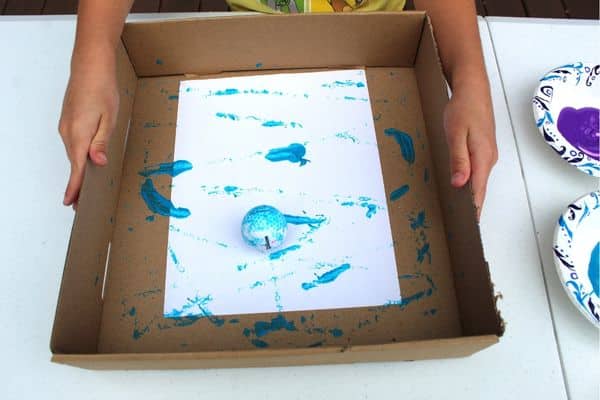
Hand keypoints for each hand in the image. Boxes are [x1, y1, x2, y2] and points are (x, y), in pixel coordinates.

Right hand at [58, 47, 118, 206]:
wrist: (90, 67)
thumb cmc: (102, 90)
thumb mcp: (108, 118)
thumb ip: (101, 142)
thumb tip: (98, 162)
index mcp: (78, 134)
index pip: (77, 167)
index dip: (75, 187)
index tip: (71, 202)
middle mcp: (68, 132)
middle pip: (74, 163)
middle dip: (77, 184)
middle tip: (82, 204)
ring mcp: (66, 127)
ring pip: (74, 154)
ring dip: (79, 170)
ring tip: (86, 189)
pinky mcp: (68, 122)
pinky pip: (73, 144)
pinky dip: (78, 156)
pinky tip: (86, 162)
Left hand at [444, 81, 497, 218]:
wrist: (472, 89)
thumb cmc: (463, 109)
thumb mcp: (456, 135)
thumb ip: (459, 160)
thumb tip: (460, 184)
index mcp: (482, 158)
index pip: (478, 191)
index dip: (474, 209)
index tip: (471, 226)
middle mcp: (488, 158)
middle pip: (480, 188)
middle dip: (473, 206)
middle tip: (464, 225)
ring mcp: (487, 154)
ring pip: (479, 180)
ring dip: (472, 195)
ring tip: (463, 212)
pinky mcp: (483, 148)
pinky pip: (478, 171)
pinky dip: (472, 182)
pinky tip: (463, 187)